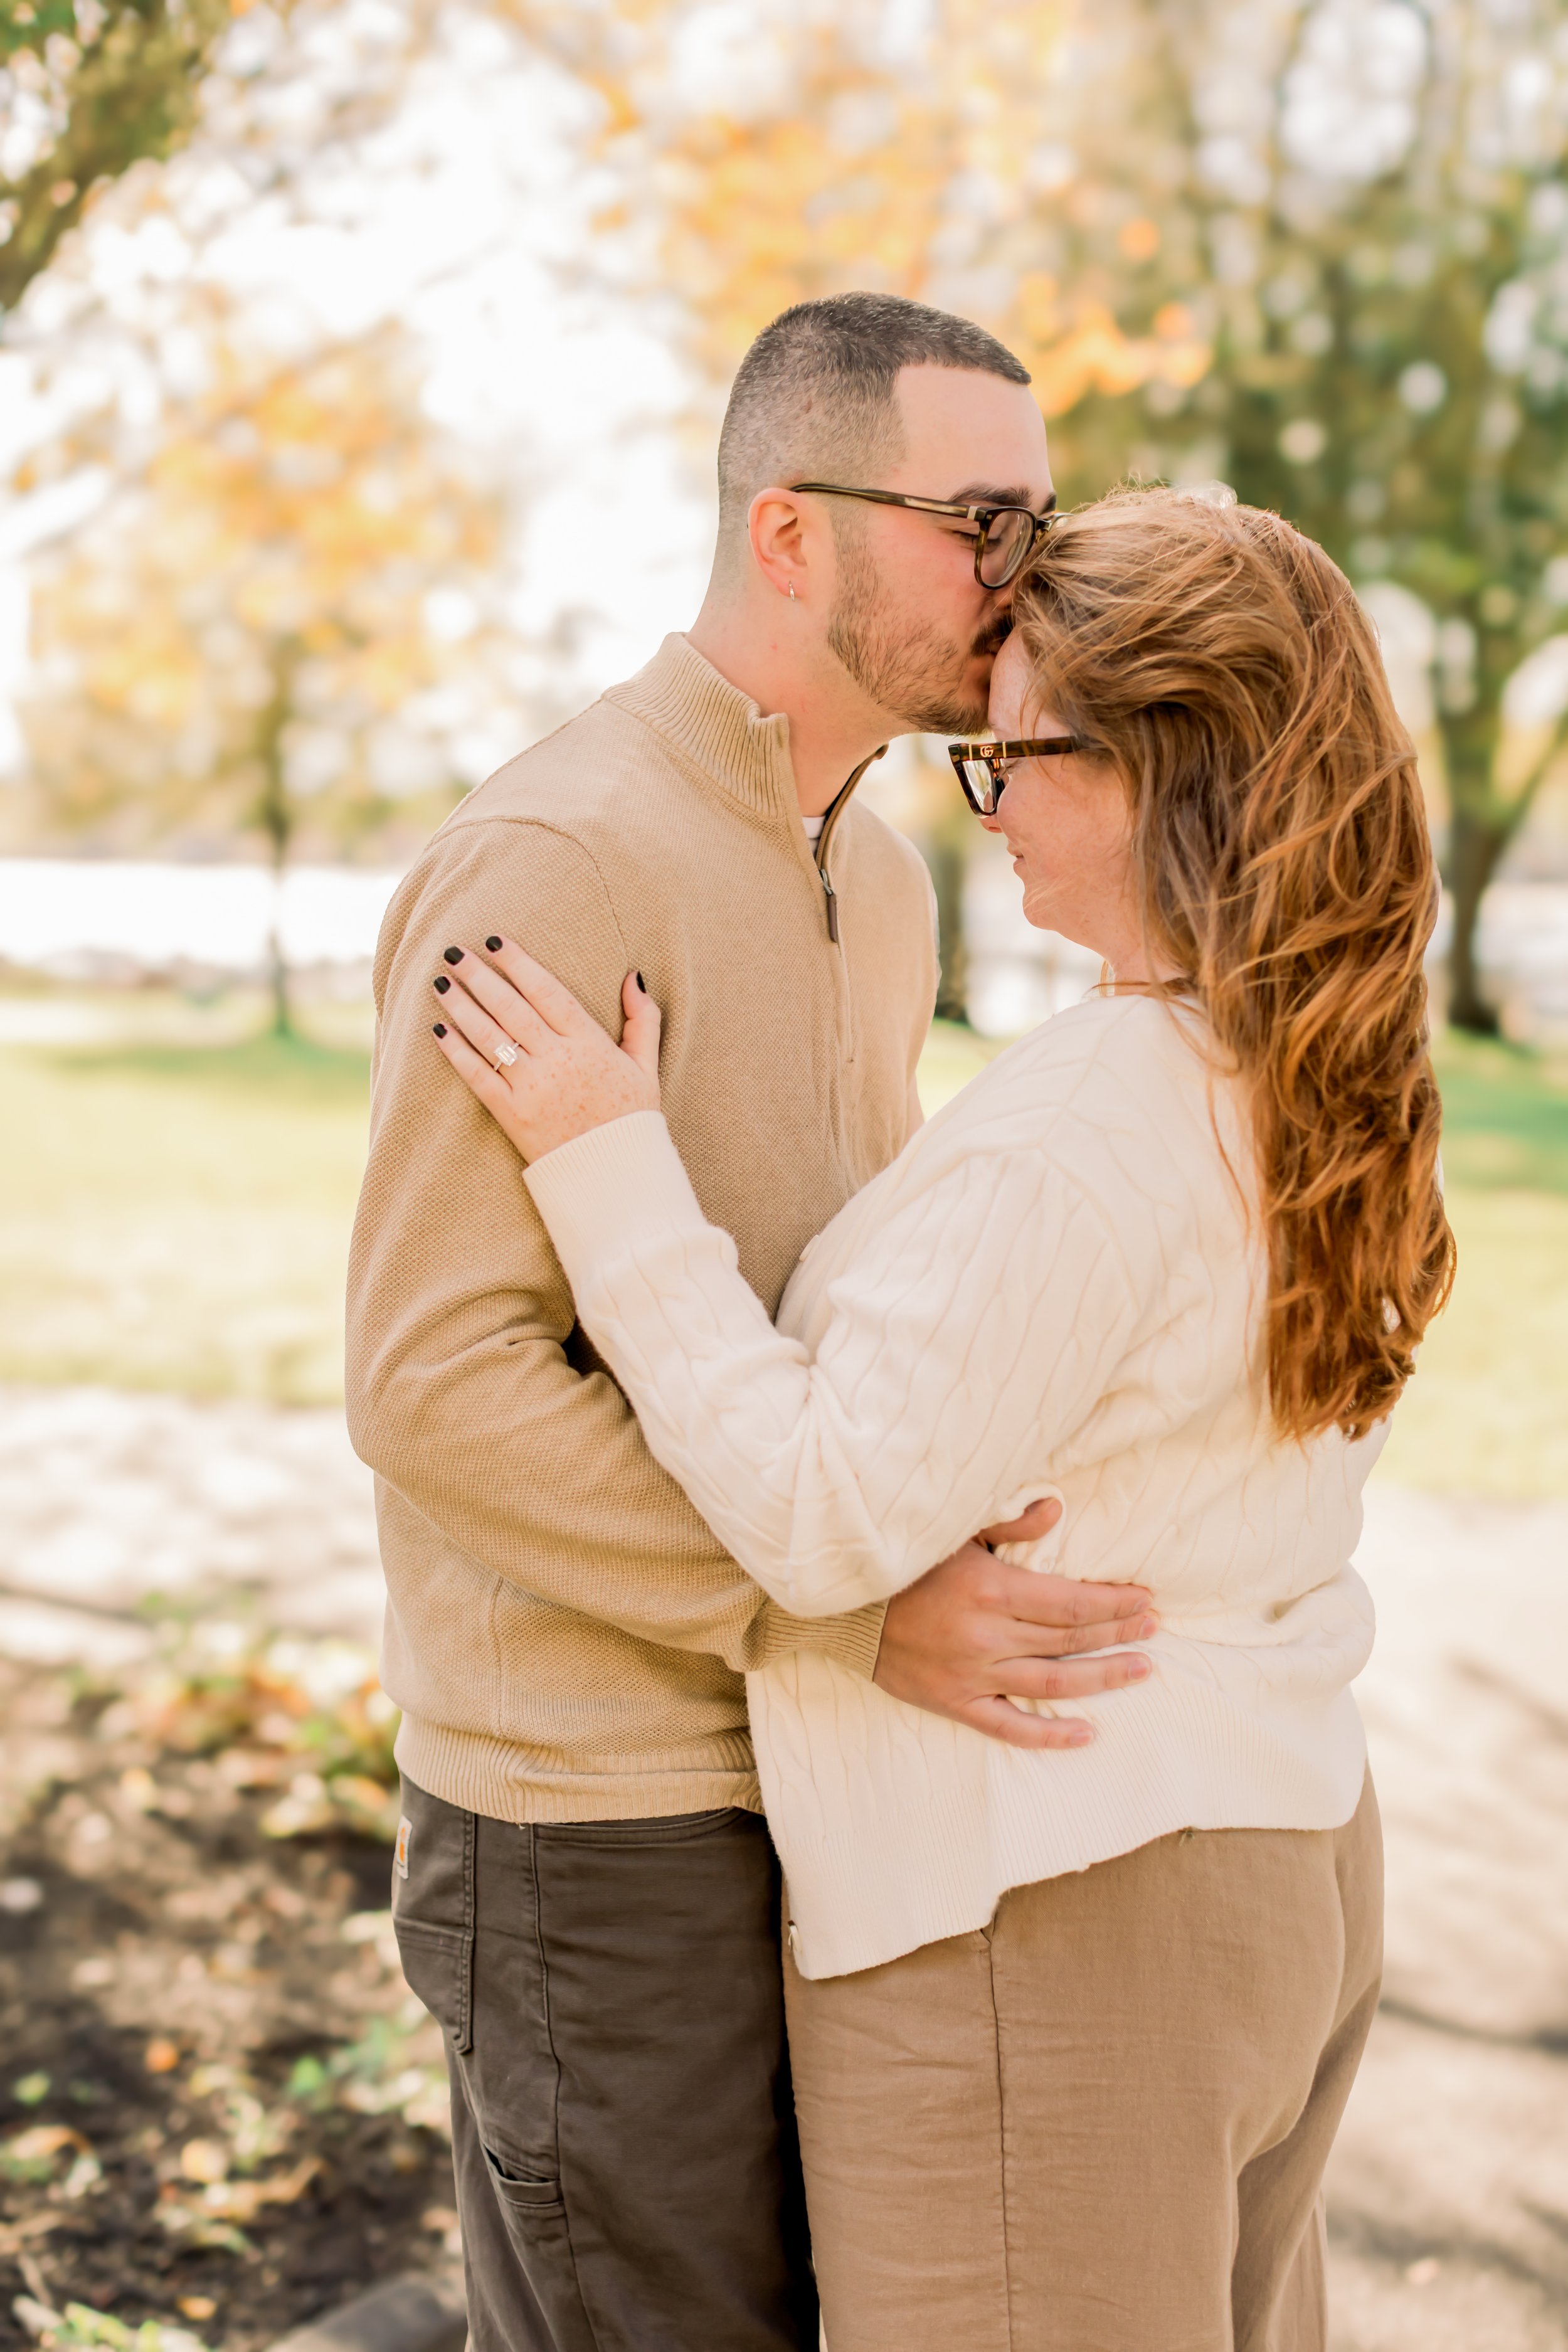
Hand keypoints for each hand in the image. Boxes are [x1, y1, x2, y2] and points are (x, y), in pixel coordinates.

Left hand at [432, 939, 660, 1161]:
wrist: (615, 1178)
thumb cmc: (631, 1119)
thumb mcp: (646, 1067)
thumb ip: (642, 1020)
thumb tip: (632, 976)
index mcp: (590, 1044)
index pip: (548, 992)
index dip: (519, 963)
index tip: (495, 941)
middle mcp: (558, 1061)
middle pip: (511, 1007)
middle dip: (480, 976)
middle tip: (455, 952)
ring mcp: (533, 1088)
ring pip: (490, 1037)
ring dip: (462, 1006)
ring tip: (441, 982)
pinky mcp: (512, 1115)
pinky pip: (479, 1076)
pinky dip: (457, 1052)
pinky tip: (439, 1030)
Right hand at [874, 1498, 1157, 1750]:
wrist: (844, 1607)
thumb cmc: (904, 1563)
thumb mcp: (955, 1532)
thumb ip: (1009, 1523)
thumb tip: (1057, 1509)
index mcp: (991, 1590)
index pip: (1071, 1602)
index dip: (1114, 1603)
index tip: (1145, 1601)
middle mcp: (988, 1636)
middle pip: (1070, 1640)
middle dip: (1118, 1633)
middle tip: (1153, 1630)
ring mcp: (972, 1674)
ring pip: (1052, 1684)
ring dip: (1102, 1678)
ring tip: (1141, 1670)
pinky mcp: (954, 1702)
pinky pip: (1009, 1726)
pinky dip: (1049, 1735)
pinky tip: (1086, 1734)